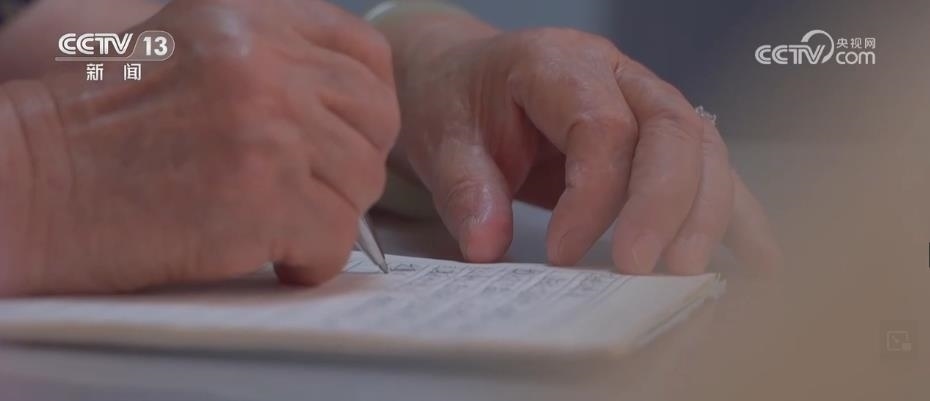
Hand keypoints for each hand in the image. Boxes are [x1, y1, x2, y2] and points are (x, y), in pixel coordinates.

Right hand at [0, 0, 398, 294]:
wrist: (30, 184)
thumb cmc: (99, 130)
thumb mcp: (193, 49)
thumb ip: (274, 62)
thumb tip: (349, 113)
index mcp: (252, 16)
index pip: (366, 53)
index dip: (367, 105)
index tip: (346, 136)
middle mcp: (267, 60)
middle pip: (377, 119)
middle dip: (352, 164)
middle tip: (313, 191)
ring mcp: (267, 124)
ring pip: (361, 182)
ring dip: (329, 215)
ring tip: (279, 225)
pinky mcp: (263, 195)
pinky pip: (336, 238)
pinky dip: (311, 259)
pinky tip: (274, 256)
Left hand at [391, 23, 779, 273]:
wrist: (462, 74)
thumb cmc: (456, 98)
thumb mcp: (440, 137)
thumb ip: (464, 187)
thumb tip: (489, 245)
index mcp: (556, 63)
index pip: (601, 127)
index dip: (592, 197)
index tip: (560, 253)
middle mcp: (613, 72)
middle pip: (671, 130)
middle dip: (666, 205)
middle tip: (640, 269)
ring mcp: (643, 98)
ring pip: (702, 147)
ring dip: (705, 213)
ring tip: (687, 273)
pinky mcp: (655, 132)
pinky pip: (706, 166)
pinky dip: (733, 212)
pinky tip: (757, 258)